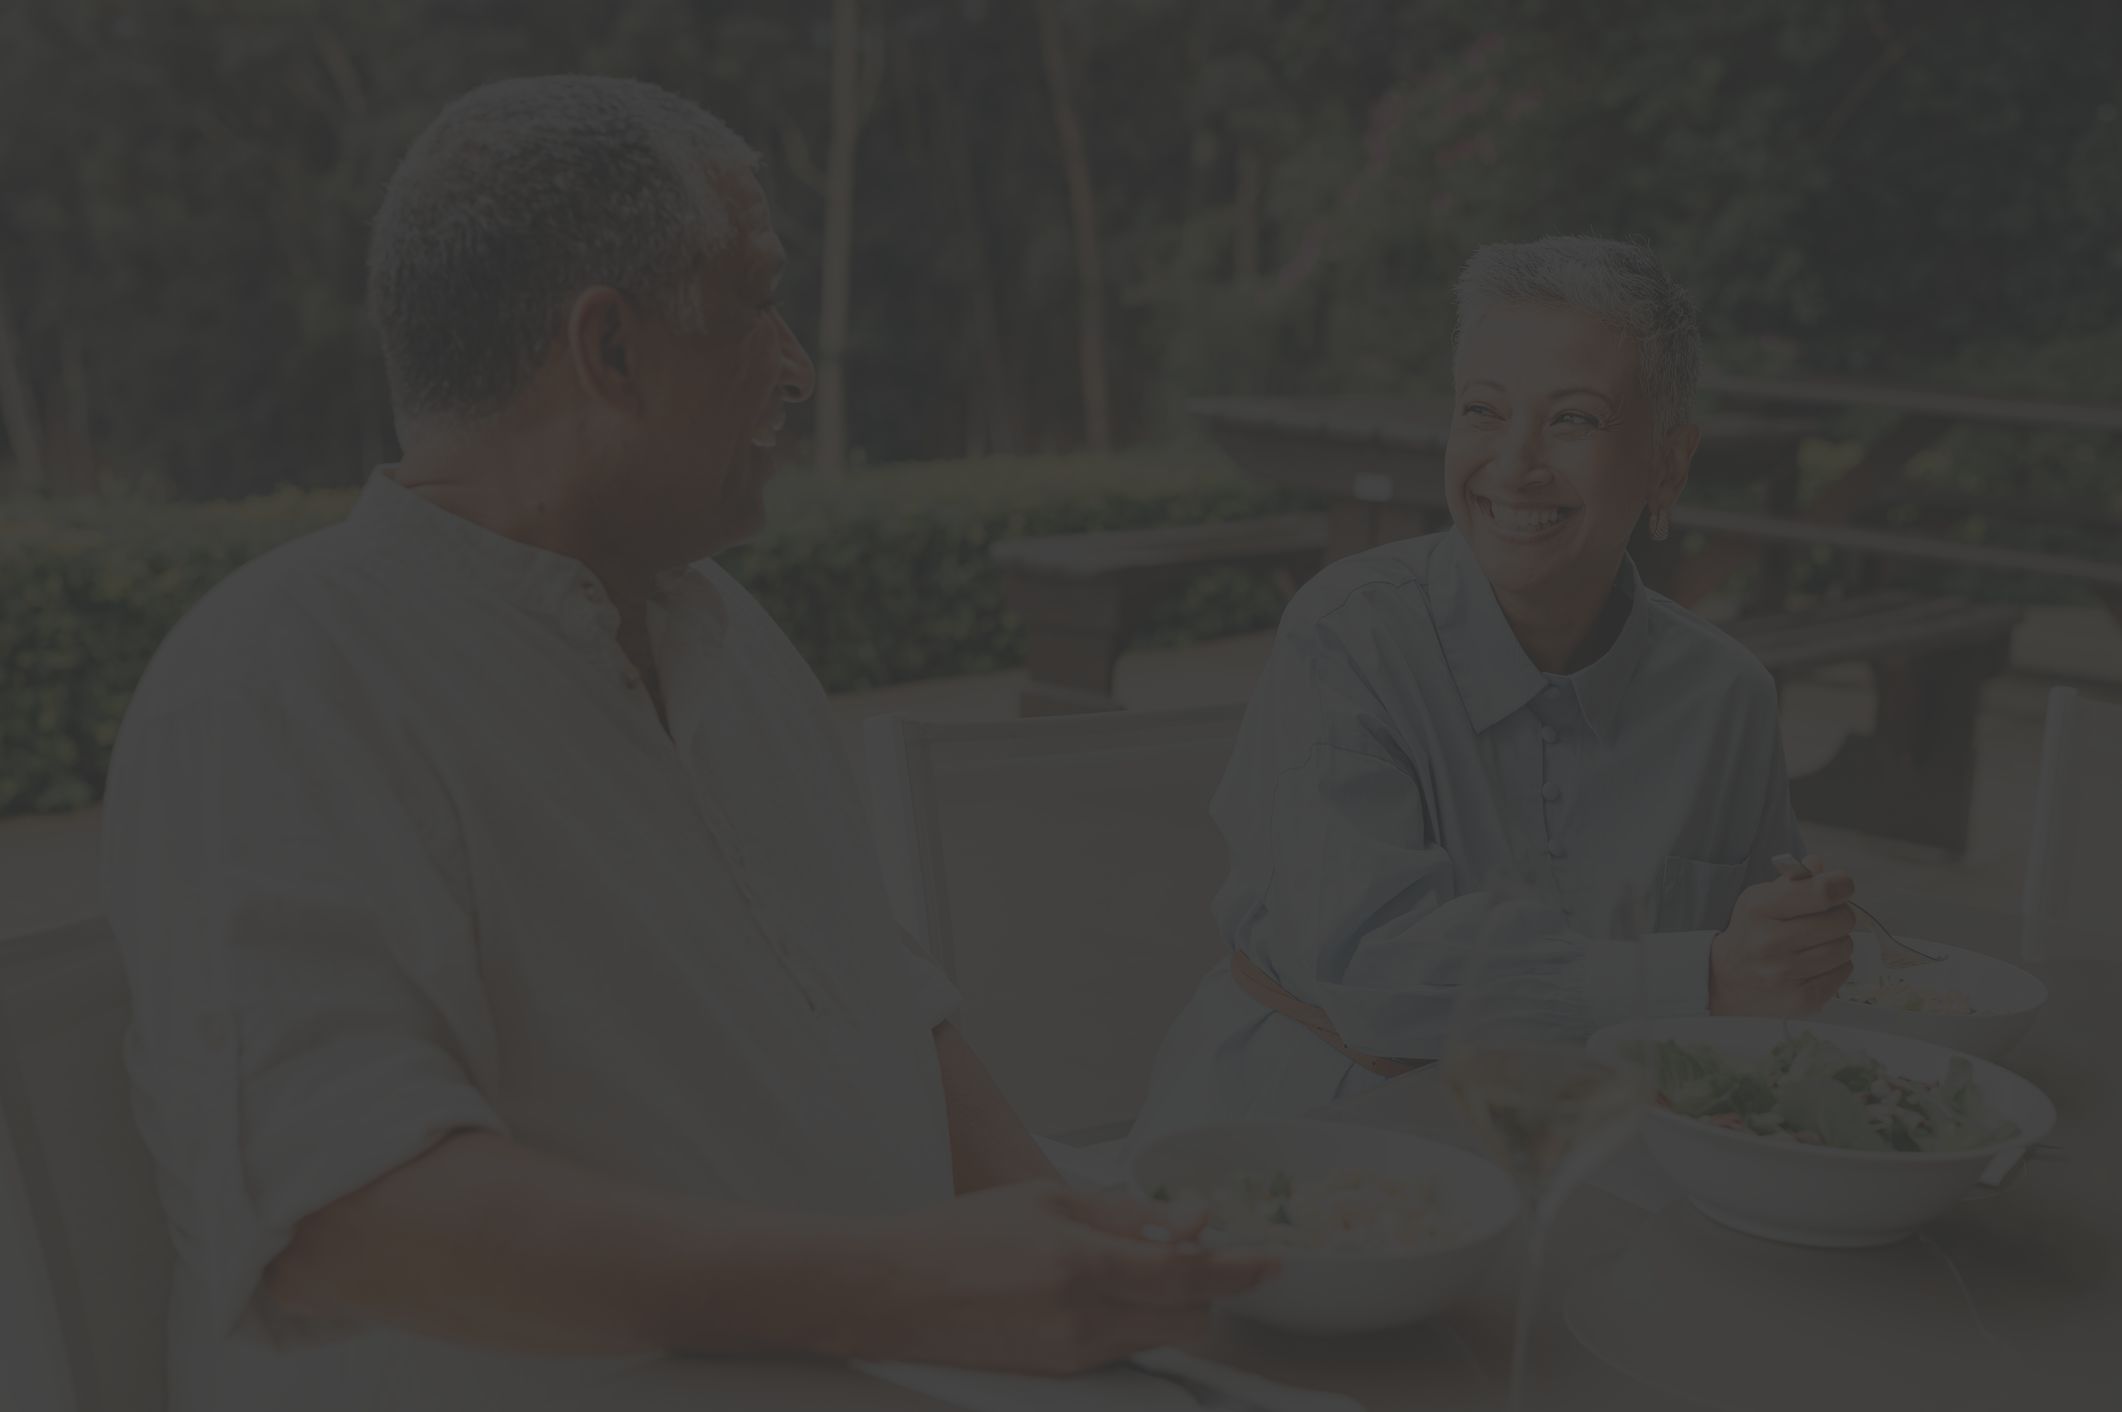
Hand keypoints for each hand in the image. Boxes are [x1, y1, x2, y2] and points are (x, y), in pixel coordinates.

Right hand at [837, 1181, 1276, 1374]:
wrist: (894, 1293)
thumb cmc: (960, 1236)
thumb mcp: (1047, 1198)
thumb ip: (1127, 1214)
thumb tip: (1190, 1221)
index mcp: (1082, 1265)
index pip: (1186, 1276)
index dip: (1238, 1270)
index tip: (1271, 1261)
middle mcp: (1084, 1320)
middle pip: (1187, 1318)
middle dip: (1206, 1289)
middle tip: (1195, 1252)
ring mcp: (1073, 1355)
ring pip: (1159, 1335)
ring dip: (1169, 1303)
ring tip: (1137, 1264)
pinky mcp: (1060, 1372)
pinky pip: (1123, 1346)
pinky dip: (1133, 1318)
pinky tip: (1103, 1287)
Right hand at [1708, 853, 1857, 1015]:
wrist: (1724, 981)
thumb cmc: (1750, 934)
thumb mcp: (1760, 900)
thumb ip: (1793, 881)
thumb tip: (1820, 866)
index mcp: (1759, 909)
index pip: (1821, 891)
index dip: (1841, 885)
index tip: (1841, 885)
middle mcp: (1770, 942)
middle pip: (1841, 920)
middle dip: (1839, 915)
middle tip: (1824, 919)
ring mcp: (1785, 974)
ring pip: (1845, 947)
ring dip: (1837, 942)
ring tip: (1816, 944)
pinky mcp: (1802, 999)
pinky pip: (1844, 972)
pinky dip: (1836, 965)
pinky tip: (1815, 963)